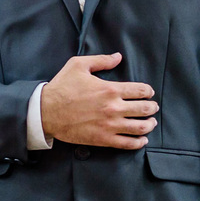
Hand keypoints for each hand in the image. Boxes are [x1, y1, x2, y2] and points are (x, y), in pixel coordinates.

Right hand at [40, 52, 157, 148]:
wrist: (46, 112)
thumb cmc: (62, 87)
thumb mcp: (78, 65)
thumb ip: (101, 60)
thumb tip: (118, 57)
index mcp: (110, 89)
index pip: (140, 91)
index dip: (148, 91)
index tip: (149, 93)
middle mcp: (113, 108)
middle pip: (144, 109)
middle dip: (152, 108)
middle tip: (153, 108)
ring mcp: (110, 125)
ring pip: (140, 127)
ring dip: (149, 124)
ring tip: (151, 123)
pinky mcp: (103, 139)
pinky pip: (128, 143)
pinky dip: (139, 142)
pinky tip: (142, 139)